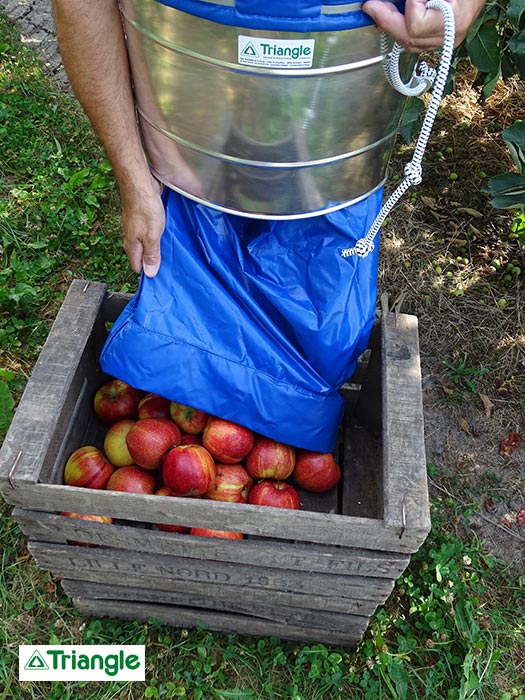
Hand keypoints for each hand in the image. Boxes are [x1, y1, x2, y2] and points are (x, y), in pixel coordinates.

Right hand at [120, 175, 165, 277]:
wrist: (139, 183)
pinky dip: (158, 236)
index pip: (137, 267)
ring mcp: (136, 228)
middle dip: (154, 262)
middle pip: (142, 256)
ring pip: (146, 244)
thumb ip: (151, 254)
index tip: (161, 278)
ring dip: (157, 249)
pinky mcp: (142, 218)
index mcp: (131, 245)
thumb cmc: (144, 207)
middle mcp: (132, 238)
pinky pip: (150, 232)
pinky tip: (168, 235)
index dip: (148, 273)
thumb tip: (150, 273)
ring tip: (171, 254)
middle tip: (170, 267)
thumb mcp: (151, 236)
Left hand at [363, 0, 486, 52]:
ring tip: (378, 8)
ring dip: (390, 25)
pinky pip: (413, 40)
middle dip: (386, 20)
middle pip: (409, 38)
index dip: (409, 6)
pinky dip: (399, 27)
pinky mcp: (438, 41)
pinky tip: (390, 15)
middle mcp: (449, 37)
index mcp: (454, 21)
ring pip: (408, 42)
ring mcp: (444, 42)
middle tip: (370, 5)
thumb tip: (403, 2)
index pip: (418, 25)